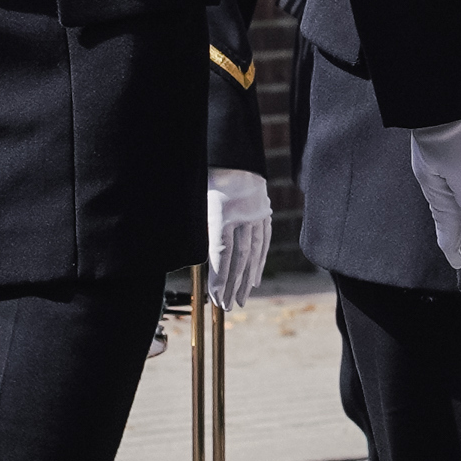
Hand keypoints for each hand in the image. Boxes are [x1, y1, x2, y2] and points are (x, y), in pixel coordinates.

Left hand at [201, 168, 271, 308]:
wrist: (232, 153)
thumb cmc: (208, 176)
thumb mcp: (197, 201)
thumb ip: (200, 230)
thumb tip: (199, 262)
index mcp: (222, 212)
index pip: (221, 254)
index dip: (219, 279)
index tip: (215, 297)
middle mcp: (242, 216)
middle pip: (238, 259)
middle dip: (232, 285)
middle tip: (228, 307)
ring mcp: (256, 214)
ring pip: (252, 253)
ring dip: (246, 279)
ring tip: (241, 299)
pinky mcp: (263, 212)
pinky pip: (263, 241)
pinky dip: (258, 261)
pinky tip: (254, 278)